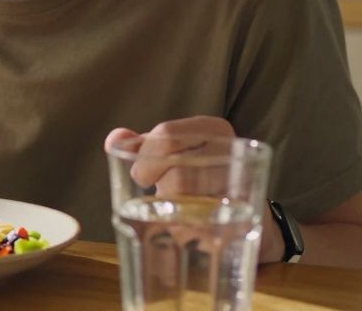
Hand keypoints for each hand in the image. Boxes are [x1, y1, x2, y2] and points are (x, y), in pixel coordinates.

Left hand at [104, 117, 283, 262]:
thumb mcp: (169, 153)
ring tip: (178, 213)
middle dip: (163, 191)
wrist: (238, 208)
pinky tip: (189, 230)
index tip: (141, 177)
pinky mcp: (246, 219)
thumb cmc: (195, 173)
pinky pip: (204, 229)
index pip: (166, 134)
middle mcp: (232, 150)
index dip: (145, 157)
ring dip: (173, 214)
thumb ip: (140, 145)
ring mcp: (243, 184)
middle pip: (177, 173)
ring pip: (190, 202)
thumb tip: (115, 140)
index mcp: (212, 128)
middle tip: (164, 199)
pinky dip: (188, 233)